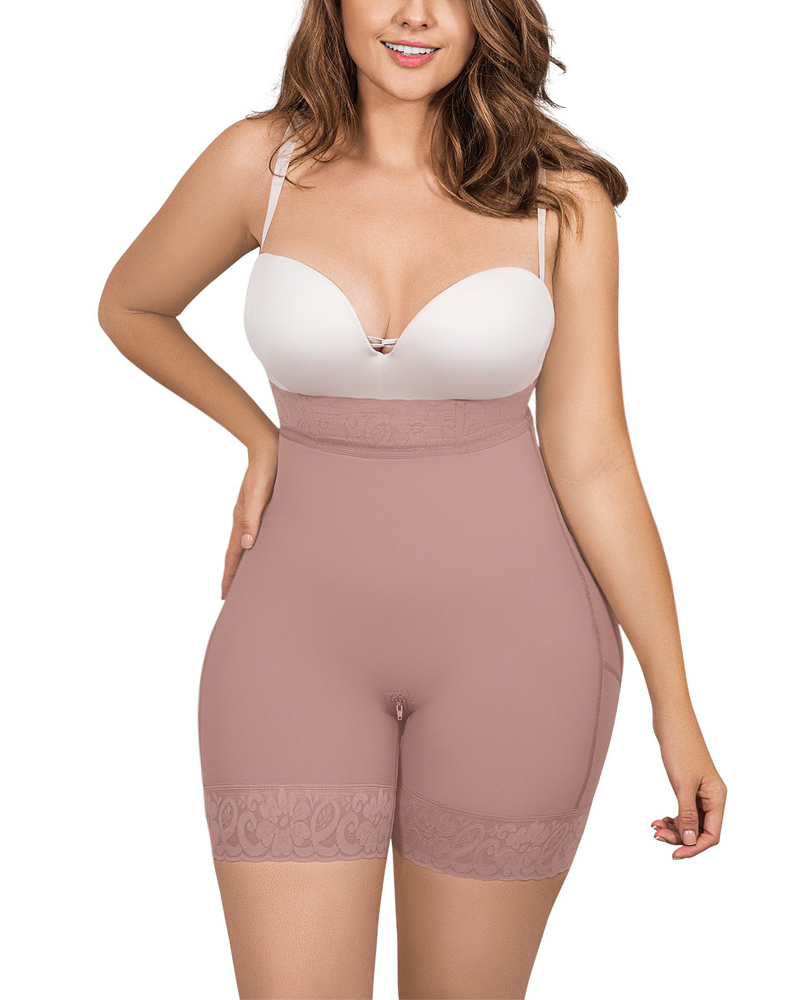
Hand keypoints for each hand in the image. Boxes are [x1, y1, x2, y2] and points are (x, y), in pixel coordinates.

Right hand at [221, 440, 278, 598]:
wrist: (270, 448)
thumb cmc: (266, 472)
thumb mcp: (257, 495)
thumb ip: (252, 519)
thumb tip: (247, 545)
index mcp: (241, 521)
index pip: (233, 555)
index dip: (230, 576)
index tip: (225, 595)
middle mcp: (243, 520)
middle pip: (235, 554)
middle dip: (233, 575)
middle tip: (231, 595)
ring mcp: (250, 514)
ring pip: (244, 545)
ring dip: (242, 563)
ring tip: (244, 579)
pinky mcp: (260, 508)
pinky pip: (253, 533)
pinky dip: (251, 547)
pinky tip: (259, 550)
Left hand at [651, 706, 726, 859]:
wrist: (671, 720)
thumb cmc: (679, 747)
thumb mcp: (682, 784)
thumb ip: (687, 814)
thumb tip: (690, 840)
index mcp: (717, 798)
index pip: (712, 835)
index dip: (694, 848)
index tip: (674, 854)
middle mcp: (712, 796)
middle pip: (700, 830)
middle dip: (680, 837)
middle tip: (656, 836)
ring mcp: (700, 791)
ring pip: (690, 821)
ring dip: (674, 828)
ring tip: (654, 828)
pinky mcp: (689, 784)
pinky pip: (684, 810)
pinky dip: (672, 817)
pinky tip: (658, 819)